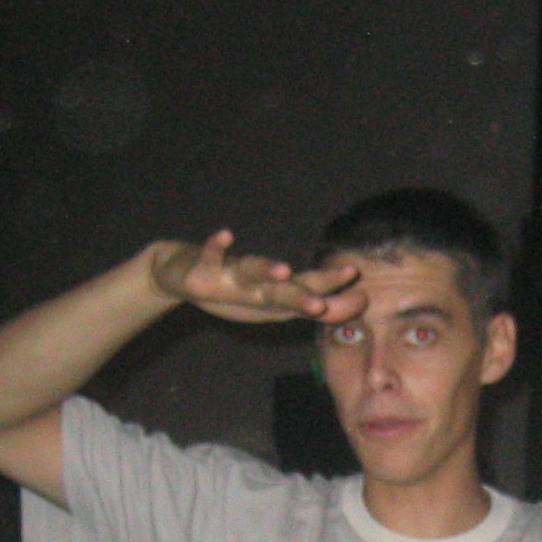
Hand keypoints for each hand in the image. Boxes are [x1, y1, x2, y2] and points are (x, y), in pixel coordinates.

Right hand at [145, 230, 364, 326]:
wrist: (181, 273)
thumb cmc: (233, 290)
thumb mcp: (273, 307)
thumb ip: (314, 306)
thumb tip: (360, 302)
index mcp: (273, 292)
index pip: (307, 289)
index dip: (330, 291)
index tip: (360, 290)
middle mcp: (256, 281)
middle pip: (283, 288)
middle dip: (302, 294)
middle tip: (322, 302)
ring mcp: (229, 273)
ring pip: (250, 269)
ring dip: (265, 269)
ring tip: (283, 270)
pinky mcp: (201, 269)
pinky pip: (209, 256)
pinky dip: (216, 245)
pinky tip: (225, 234)